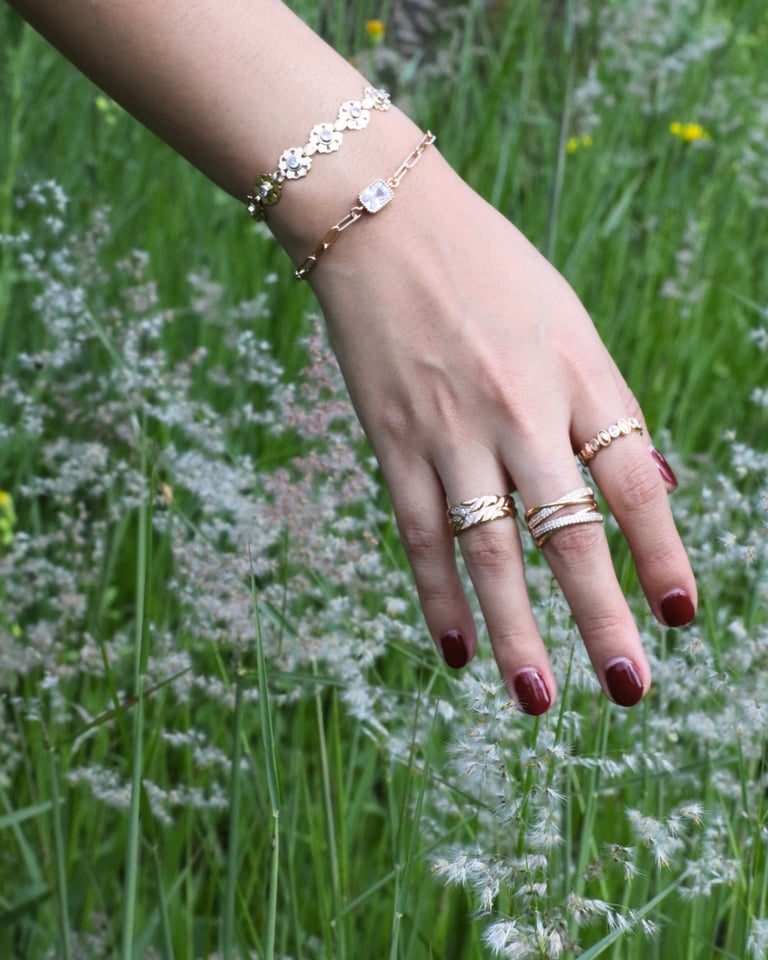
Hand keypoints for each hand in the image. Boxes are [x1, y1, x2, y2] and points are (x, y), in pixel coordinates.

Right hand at [308, 146, 695, 714]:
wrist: (381, 221)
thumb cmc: (488, 270)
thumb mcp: (569, 319)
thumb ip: (607, 404)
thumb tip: (658, 490)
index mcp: (575, 371)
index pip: (633, 478)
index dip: (664, 551)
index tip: (683, 614)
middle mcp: (518, 408)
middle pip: (569, 528)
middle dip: (602, 614)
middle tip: (631, 687)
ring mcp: (450, 429)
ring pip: (490, 549)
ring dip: (515, 630)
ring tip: (538, 698)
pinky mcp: (393, 442)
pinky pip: (420, 533)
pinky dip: (439, 597)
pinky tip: (457, 651)